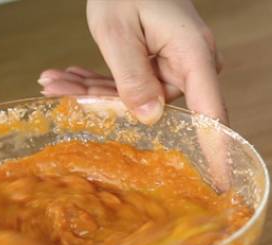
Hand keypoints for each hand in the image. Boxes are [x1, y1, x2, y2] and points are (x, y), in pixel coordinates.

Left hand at [39, 0, 228, 188]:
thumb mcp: (117, 31)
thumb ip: (131, 77)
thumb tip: (149, 118)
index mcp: (192, 56)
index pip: (210, 114)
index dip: (215, 152)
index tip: (220, 187)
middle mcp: (189, 64)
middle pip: (153, 106)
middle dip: (102, 103)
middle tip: (55, 91)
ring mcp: (173, 65)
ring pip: (133, 96)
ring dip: (90, 90)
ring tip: (51, 81)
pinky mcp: (158, 63)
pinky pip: (130, 82)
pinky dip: (98, 81)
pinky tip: (64, 78)